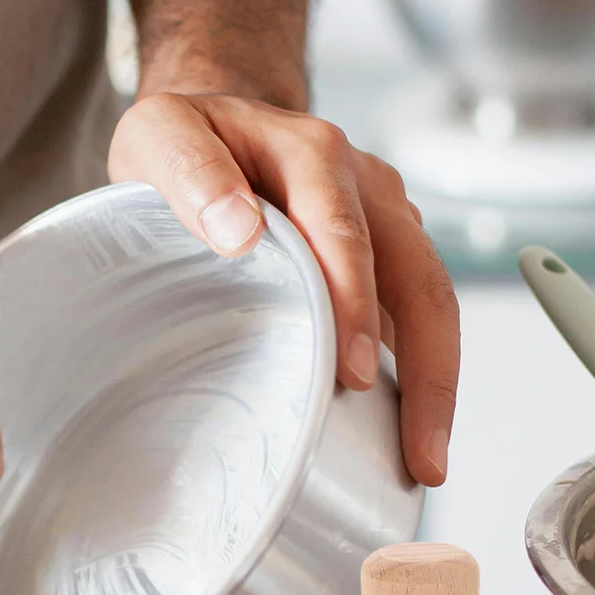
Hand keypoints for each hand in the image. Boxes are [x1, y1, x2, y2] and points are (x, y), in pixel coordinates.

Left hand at [109, 93, 459, 486]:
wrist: (215, 130)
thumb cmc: (184, 147)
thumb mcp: (158, 138)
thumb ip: (188, 173)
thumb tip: (238, 231)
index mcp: (314, 156)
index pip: (347, 234)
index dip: (357, 306)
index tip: (355, 375)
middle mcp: (366, 189)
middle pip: (420, 281)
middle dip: (429, 374)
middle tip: (421, 457)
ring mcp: (386, 227)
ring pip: (433, 306)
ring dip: (436, 388)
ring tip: (425, 465)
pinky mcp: (387, 264)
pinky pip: (414, 322)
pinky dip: (416, 380)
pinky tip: (401, 441)